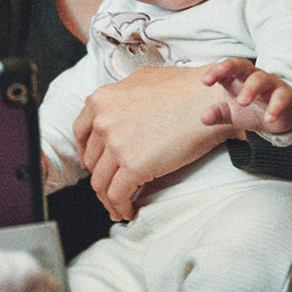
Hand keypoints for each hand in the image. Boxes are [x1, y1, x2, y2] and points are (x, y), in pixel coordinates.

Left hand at [73, 65, 243, 221]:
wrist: (210, 99)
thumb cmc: (185, 88)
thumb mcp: (142, 79)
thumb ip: (122, 95)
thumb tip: (115, 110)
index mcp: (101, 100)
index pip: (81, 133)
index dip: (87, 152)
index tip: (93, 163)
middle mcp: (103, 121)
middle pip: (92, 160)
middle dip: (101, 176)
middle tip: (110, 187)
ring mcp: (116, 144)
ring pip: (101, 182)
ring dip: (108, 199)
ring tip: (118, 207)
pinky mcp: (134, 165)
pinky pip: (117, 194)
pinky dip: (120, 207)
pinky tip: (128, 211)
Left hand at [201, 58, 291, 134]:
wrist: (281, 117)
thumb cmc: (252, 109)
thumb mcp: (232, 113)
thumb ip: (218, 113)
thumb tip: (203, 118)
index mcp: (237, 77)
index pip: (225, 69)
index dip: (215, 71)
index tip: (205, 81)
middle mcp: (253, 77)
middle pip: (242, 65)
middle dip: (230, 68)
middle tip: (219, 79)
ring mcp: (270, 84)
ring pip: (260, 79)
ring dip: (251, 88)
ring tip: (242, 102)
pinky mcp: (285, 96)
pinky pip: (281, 98)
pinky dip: (275, 107)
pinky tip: (269, 118)